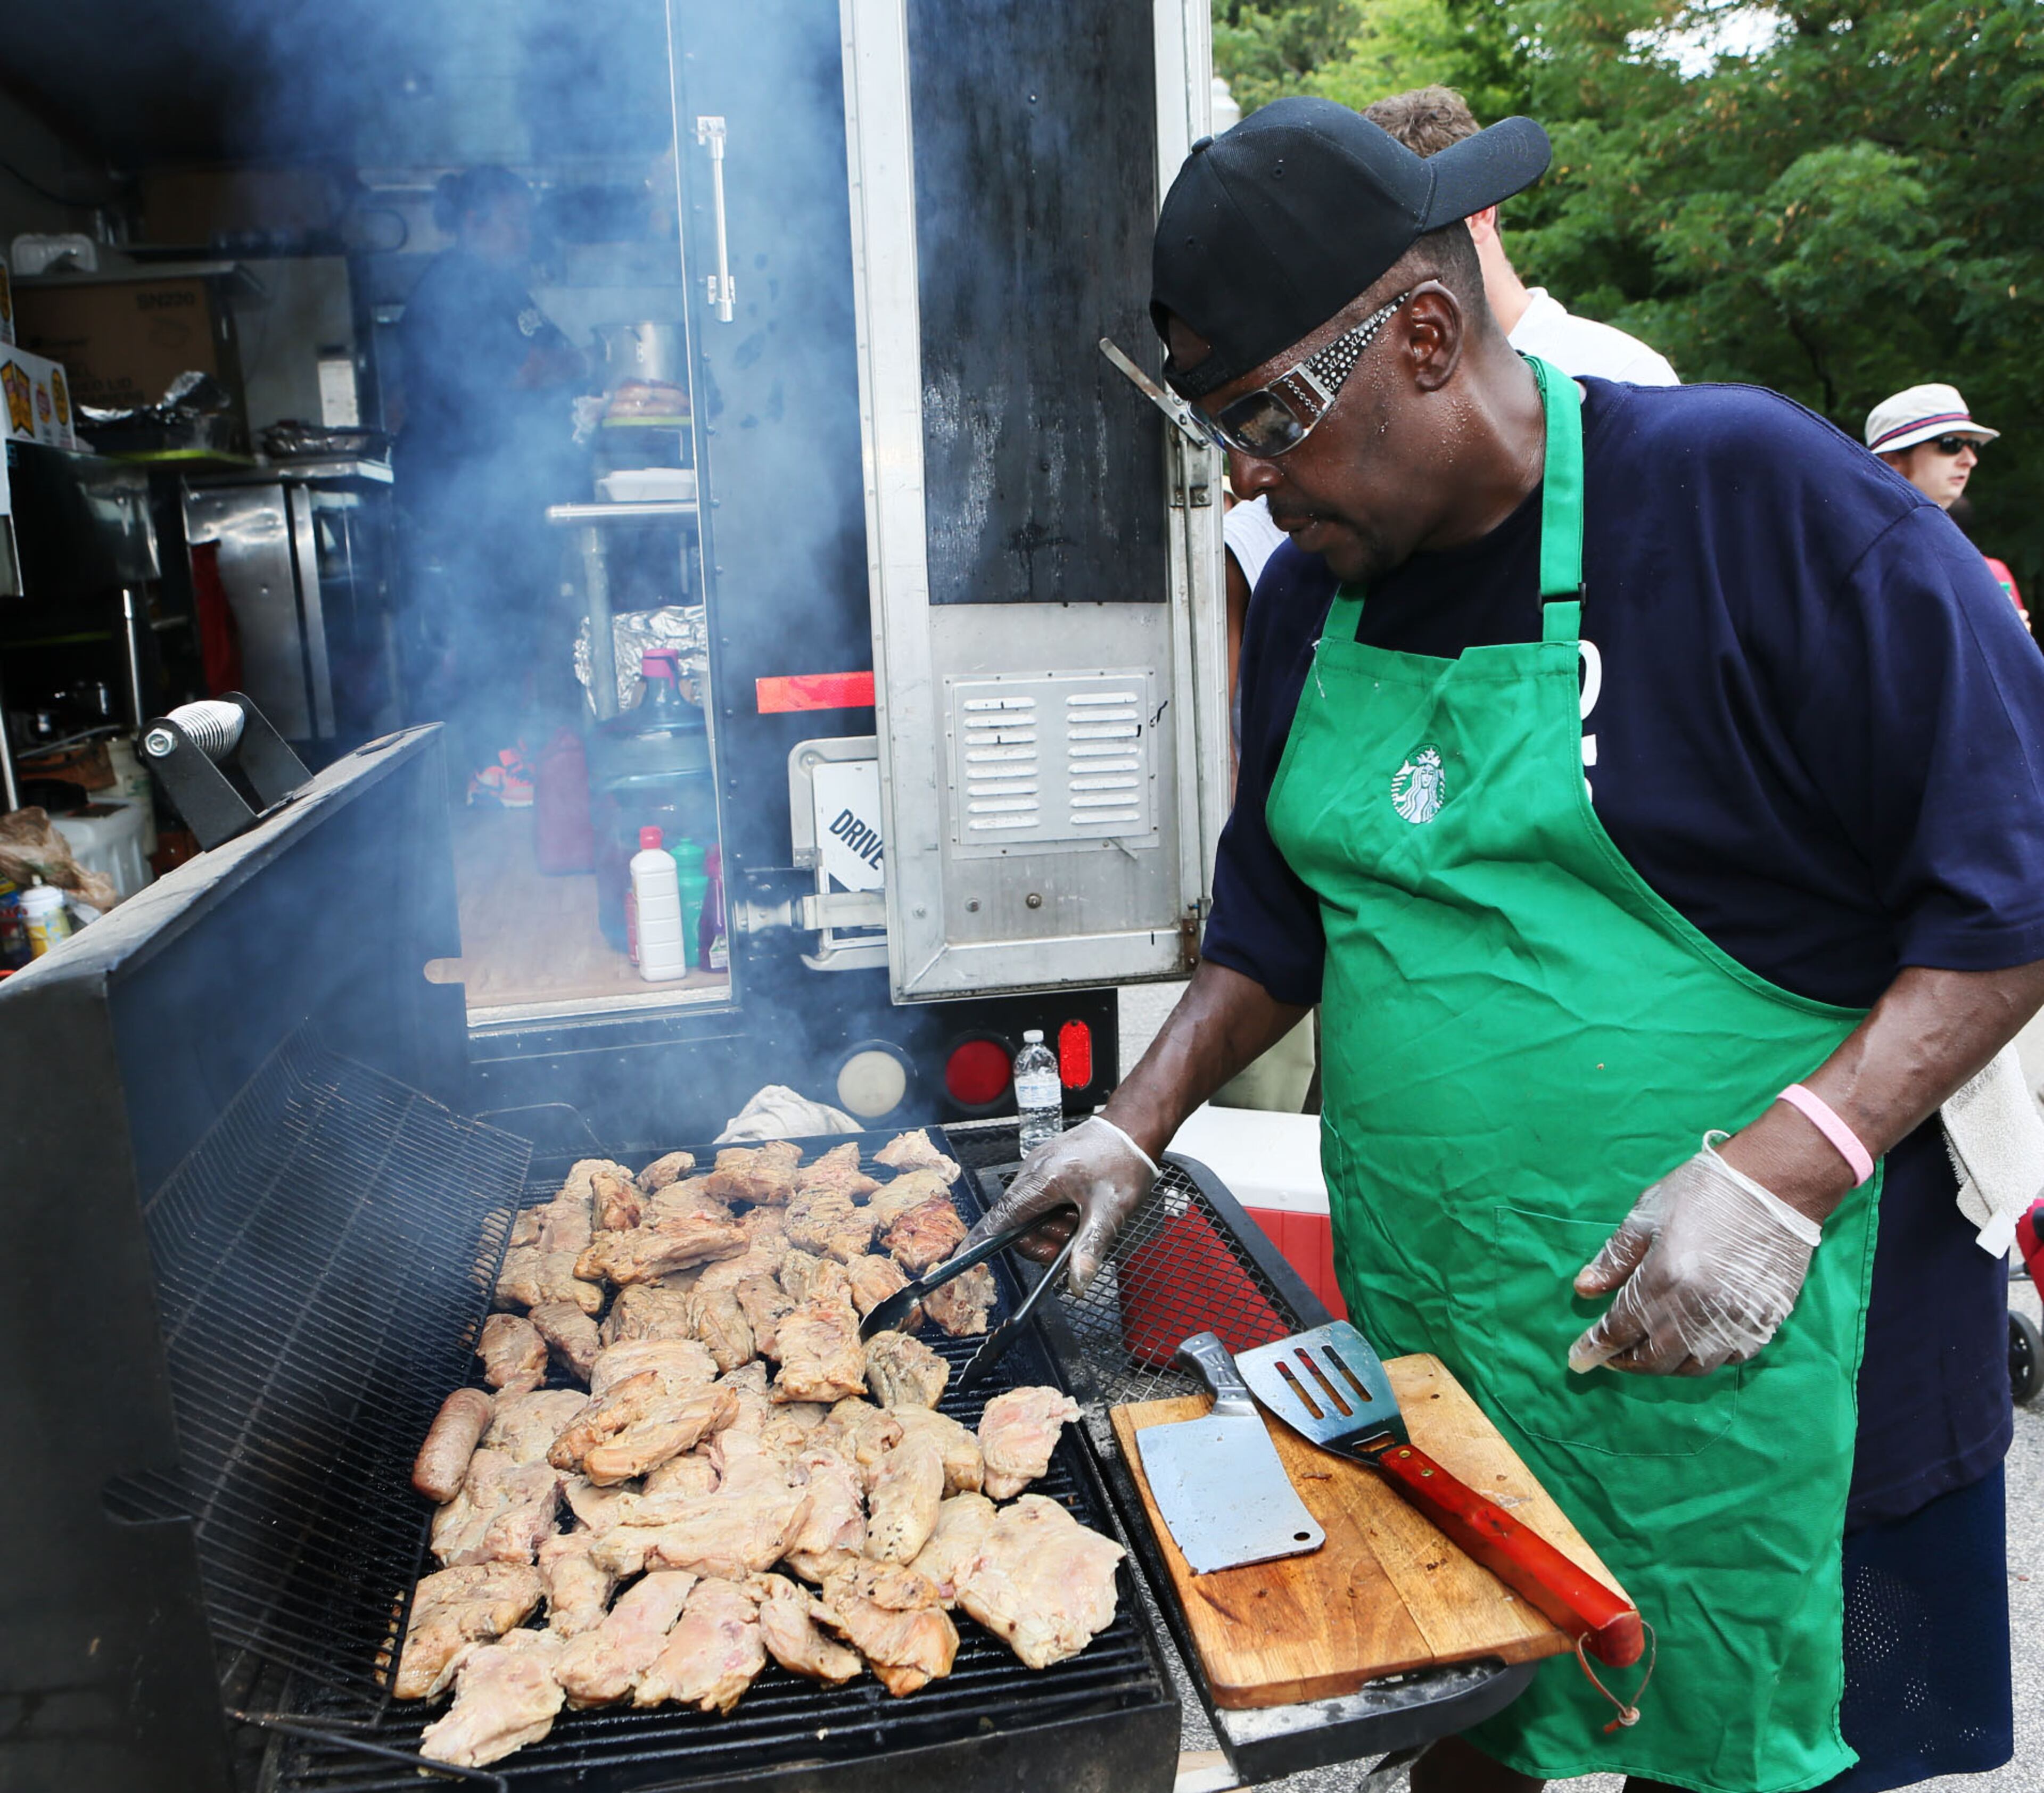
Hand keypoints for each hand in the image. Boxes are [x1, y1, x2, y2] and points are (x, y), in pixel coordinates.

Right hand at [964, 1116, 1159, 1294]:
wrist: (1133, 1129)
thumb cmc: (1123, 1161)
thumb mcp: (1111, 1210)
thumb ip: (1090, 1248)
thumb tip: (1077, 1282)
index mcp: (1042, 1180)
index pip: (1000, 1218)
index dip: (980, 1241)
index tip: (963, 1258)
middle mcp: (1033, 1172)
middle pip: (1017, 1223)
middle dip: (1043, 1240)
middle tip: (1073, 1241)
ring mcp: (1039, 1168)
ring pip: (1031, 1214)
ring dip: (1053, 1228)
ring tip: (1083, 1219)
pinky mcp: (1048, 1169)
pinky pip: (1040, 1201)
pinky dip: (1057, 1214)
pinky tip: (1080, 1209)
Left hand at [1568, 1137, 1820, 1376]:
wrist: (1773, 1183)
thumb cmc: (1703, 1191)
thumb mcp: (1646, 1215)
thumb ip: (1615, 1257)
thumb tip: (1584, 1289)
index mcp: (1665, 1277)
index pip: (1621, 1329)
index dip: (1596, 1347)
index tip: (1579, 1359)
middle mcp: (1700, 1307)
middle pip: (1655, 1358)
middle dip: (1627, 1361)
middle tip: (1612, 1355)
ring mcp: (1736, 1318)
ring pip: (1692, 1366)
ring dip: (1665, 1365)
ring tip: (1648, 1352)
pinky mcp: (1765, 1320)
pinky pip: (1729, 1358)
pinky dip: (1704, 1359)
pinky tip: (1691, 1345)